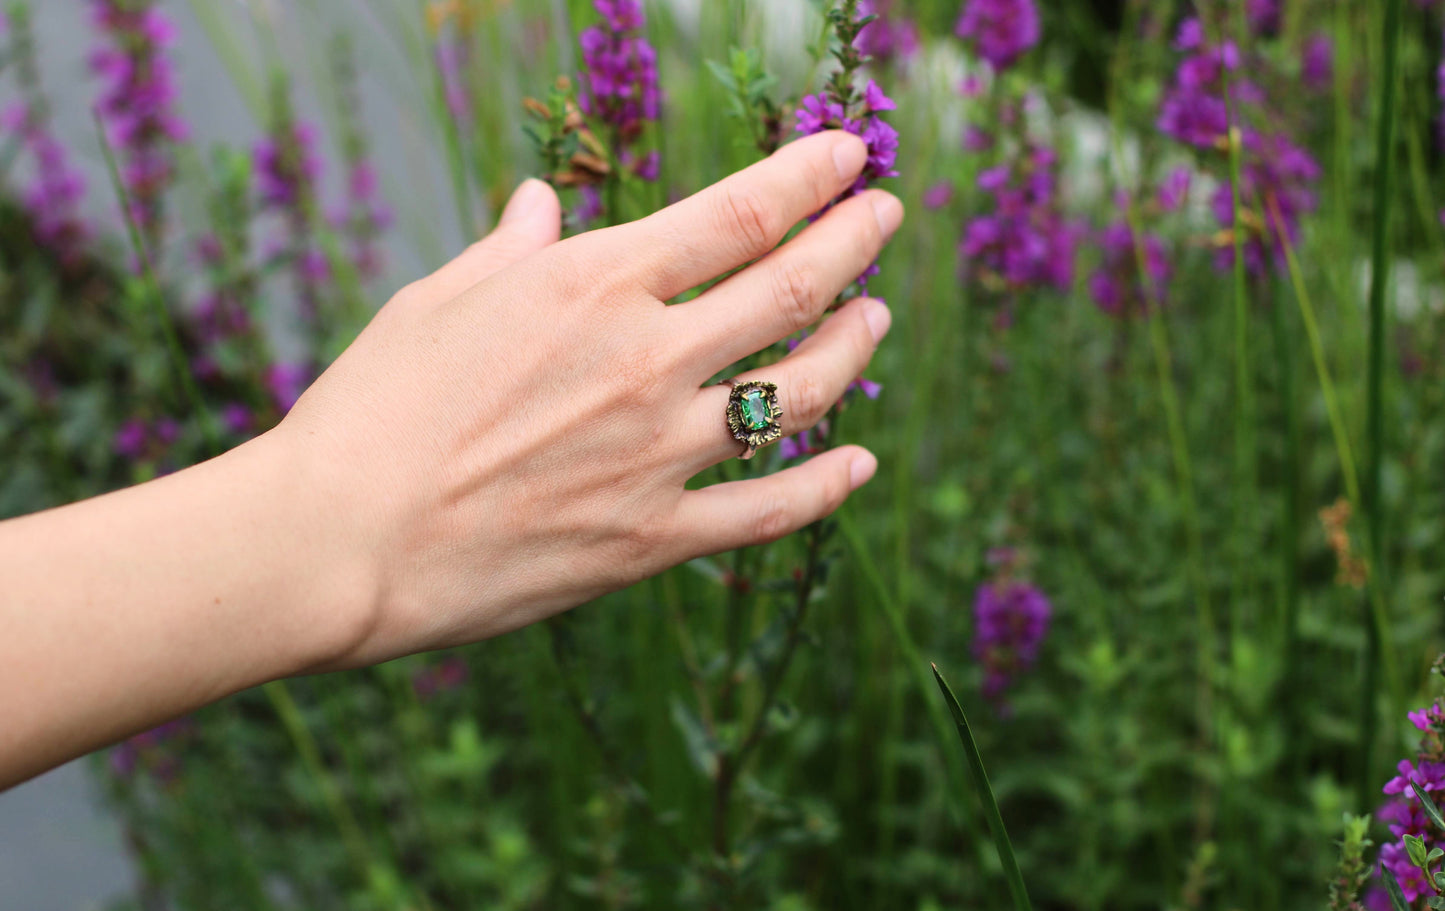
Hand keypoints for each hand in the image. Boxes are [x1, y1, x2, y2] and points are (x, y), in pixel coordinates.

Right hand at [279, 130, 902, 666]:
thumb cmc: (372, 411)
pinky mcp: (653, 541)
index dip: (809, 176)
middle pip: (791, 289)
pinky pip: (768, 511)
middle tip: (887, 216)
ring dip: (855, 347)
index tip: (851, 154)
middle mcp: (646, 361)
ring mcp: (659, 455)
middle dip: (855, 242)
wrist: (337, 544)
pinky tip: (860, 464)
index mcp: (594, 286)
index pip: (739, 214)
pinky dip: (825, 486)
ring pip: (799, 392)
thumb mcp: (437, 302)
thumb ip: (510, 249)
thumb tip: (541, 200)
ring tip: (877, 317)